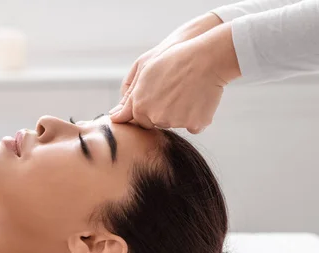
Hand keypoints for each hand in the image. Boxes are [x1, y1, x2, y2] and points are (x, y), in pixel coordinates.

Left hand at [110, 22, 241, 132]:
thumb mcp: (143, 71)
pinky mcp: (194, 124)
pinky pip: (194, 126)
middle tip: (175, 90)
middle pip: (156, 122)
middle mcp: (154, 117)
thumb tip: (115, 117)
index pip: (138, 119)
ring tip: (188, 90)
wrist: (206, 57)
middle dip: (162, 111)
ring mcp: (175, 122)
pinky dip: (197, 116)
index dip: (149, 105)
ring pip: (175, 124)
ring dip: (180, 113)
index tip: (159, 93)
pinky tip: (200, 98)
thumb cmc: (173, 59)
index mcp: (139, 106)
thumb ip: (128, 97)